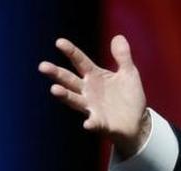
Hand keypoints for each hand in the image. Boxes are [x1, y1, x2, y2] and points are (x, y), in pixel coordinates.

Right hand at [39, 35, 148, 156]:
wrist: (137, 122)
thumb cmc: (129, 96)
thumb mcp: (129, 74)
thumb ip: (123, 57)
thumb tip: (118, 37)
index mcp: (94, 76)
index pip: (80, 61)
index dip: (70, 52)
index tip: (59, 42)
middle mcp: (88, 90)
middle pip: (69, 80)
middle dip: (56, 73)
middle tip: (43, 66)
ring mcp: (92, 107)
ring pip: (74, 100)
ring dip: (64, 95)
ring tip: (54, 89)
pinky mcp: (100, 123)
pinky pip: (94, 123)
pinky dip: (91, 123)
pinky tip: (87, 124)